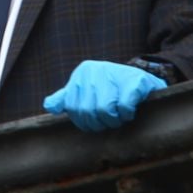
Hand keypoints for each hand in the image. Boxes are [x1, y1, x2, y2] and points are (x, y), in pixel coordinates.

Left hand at [43, 61, 166, 131]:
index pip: (73, 108)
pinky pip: (124, 107)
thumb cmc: (112, 89)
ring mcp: (114, 72)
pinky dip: (127, 115)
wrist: (143, 82)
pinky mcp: (134, 81)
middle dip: (100, 123)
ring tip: (119, 117)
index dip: (85, 122)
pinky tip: (130, 111)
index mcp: (81, 73)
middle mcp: (95, 70)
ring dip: (114, 120)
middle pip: (88, 111)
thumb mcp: (86, 90)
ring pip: (105, 110)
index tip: (96, 121)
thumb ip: (67, 98)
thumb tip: (49, 106)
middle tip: (110, 120)